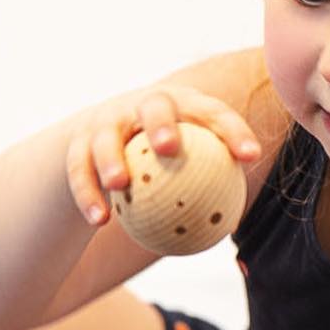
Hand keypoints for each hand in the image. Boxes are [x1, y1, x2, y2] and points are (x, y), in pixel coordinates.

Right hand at [67, 84, 262, 226]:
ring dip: (111, 158)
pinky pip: (80, 169)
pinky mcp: (79, 143)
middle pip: (155, 105)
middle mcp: (144, 105)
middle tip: (170, 149)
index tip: (250, 157)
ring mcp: (108, 121)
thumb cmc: (163, 161)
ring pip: (106, 136)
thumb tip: (234, 224)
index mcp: (182, 105)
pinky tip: (99, 219)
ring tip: (119, 183)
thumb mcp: (188, 164)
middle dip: (161, 123)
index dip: (232, 130)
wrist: (109, 144)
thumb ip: (209, 184)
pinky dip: (88, 193)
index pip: (212, 111)